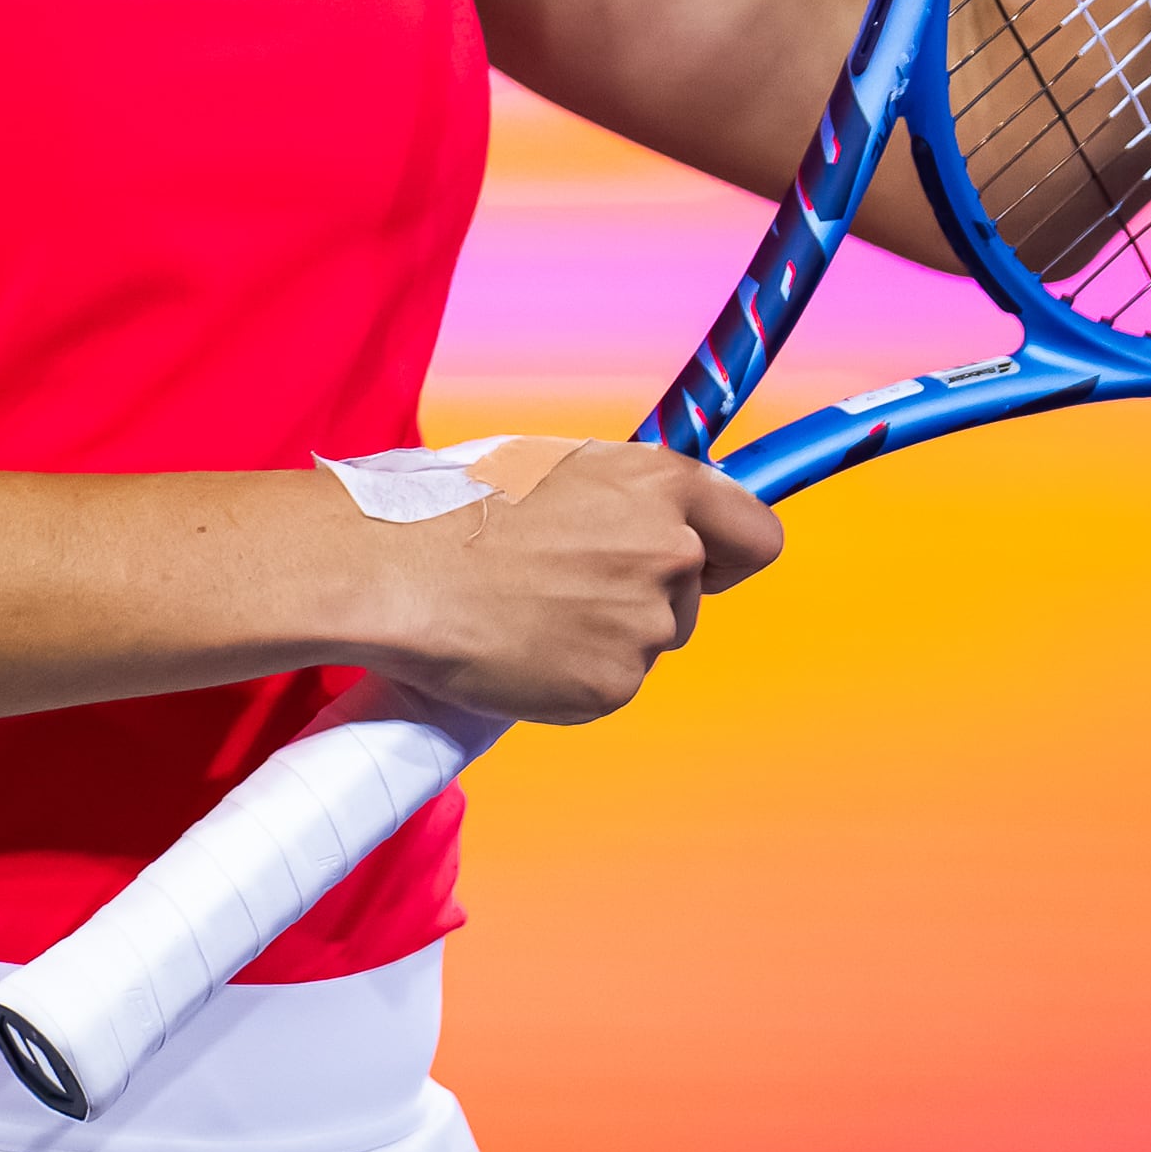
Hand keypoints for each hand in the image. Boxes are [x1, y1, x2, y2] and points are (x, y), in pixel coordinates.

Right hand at [370, 442, 781, 724]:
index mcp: (659, 485)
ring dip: (601, 636)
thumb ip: (621, 494)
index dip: (730, 552)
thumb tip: (648, 515)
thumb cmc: (454, 506)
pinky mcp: (612, 685)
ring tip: (525, 611)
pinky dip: (571, 676)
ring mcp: (644, 624)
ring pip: (645, 641)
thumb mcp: (554, 466)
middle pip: (690, 594)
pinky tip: (518, 648)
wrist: (394, 569)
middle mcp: (669, 552)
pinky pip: (607, 685)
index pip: (756, 534)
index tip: (708, 563)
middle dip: (641, 595)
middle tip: (562, 584)